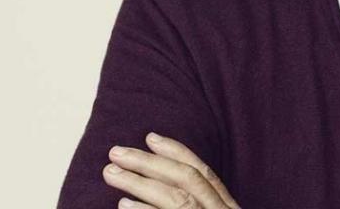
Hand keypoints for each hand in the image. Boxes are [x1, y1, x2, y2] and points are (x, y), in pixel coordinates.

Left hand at [104, 131, 239, 208]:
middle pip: (187, 180)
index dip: (177, 152)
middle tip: (116, 152)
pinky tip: (123, 205)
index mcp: (227, 208)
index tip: (151, 137)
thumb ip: (200, 203)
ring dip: (140, 183)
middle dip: (150, 162)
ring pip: (176, 199)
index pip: (204, 173)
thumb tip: (162, 185)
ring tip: (111, 173)